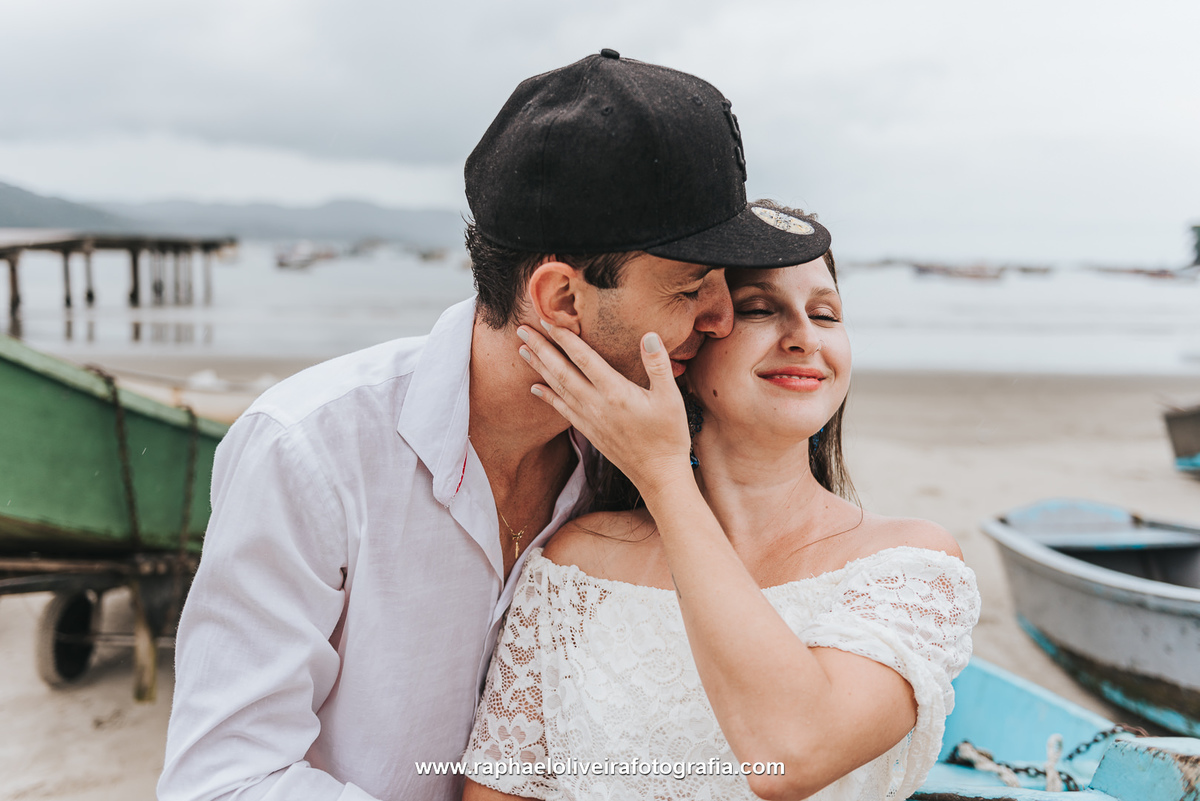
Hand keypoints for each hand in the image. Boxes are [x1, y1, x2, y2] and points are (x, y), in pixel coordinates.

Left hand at [518, 322, 692, 494]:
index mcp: (615, 393)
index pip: (584, 359)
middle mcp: (596, 405)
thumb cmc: (669, 435)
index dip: (564, 339)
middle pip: (562, 372)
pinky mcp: (589, 431)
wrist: (659, 475)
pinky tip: (535, 387)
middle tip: (522, 329)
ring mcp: (589, 420)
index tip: (548, 321)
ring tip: (522, 350)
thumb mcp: (671, 398)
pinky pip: (561, 410)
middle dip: (541, 349)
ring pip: (558, 389)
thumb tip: (648, 336)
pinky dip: (547, 396)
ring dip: (539, 368)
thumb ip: (658, 365)